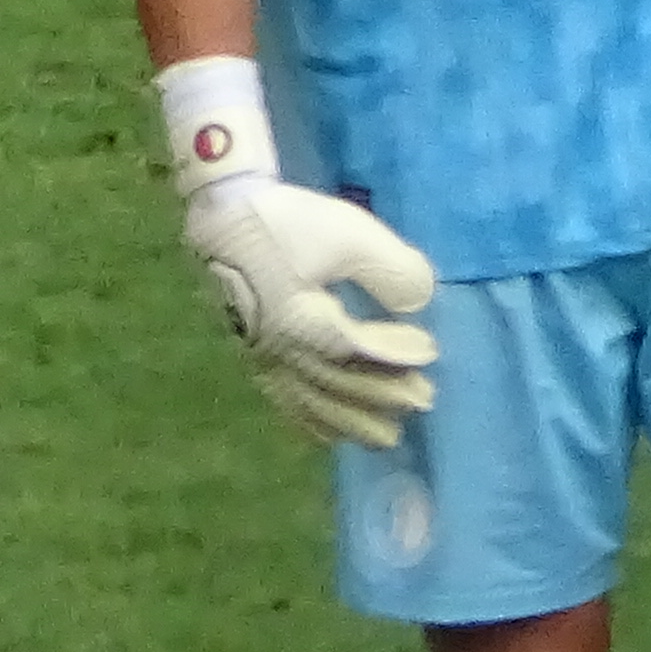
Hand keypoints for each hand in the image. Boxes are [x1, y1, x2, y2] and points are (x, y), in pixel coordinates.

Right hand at [182, 175, 438, 448]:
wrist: (220, 212)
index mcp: (303, 321)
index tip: (429, 353)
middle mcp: (281, 348)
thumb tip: (418, 300)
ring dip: (351, 422)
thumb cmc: (286, 221)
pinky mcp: (251, 352)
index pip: (358, 352)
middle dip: (382, 395)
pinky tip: (328, 434)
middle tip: (424, 401)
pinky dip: (310, 421)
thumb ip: (390, 267)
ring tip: (385, 439)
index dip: (396, 357)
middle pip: (338, 385)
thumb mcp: (349, 232)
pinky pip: (282, 400)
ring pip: (311, 402)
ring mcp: (262, 354)